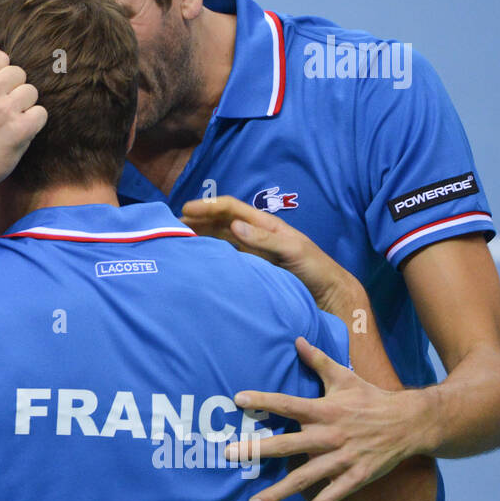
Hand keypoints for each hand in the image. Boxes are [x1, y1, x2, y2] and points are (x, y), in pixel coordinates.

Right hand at [0, 48, 46, 198]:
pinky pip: (41, 113)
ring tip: (8, 122)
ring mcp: (6, 108)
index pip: (0, 57)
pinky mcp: (21, 128)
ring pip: (31, 92)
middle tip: (1, 110)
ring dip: (23, 107)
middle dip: (12, 90)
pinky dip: (33, 123)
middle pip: (19, 73)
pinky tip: (18, 132)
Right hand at [180, 196, 356, 312]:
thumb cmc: (315, 268)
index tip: (186, 211)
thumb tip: (233, 226)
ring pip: (219, 238)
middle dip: (197, 219)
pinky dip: (208, 254)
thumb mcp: (293, 249)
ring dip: (199, 236)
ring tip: (178, 239)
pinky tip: (197, 258)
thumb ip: (264, 239)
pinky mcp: (250, 269)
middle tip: (171, 225)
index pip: (230, 208)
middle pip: (219, 221)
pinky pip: (225, 257)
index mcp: (264, 224)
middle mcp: (254, 235)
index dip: (208, 206)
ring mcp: (251, 252)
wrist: (328, 294)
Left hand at [225, 337, 422, 500]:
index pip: (288, 404)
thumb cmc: (371, 399)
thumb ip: (318, 360)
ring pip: (304, 478)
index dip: (264, 401)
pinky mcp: (354, 478)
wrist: (410, 423)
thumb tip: (296, 339)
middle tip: (229, 454)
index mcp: (324, 410)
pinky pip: (328, 498)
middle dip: (258, 450)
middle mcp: (329, 435)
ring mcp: (341, 459)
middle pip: (288, 444)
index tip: (238, 400)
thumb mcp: (345, 377)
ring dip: (277, 492)